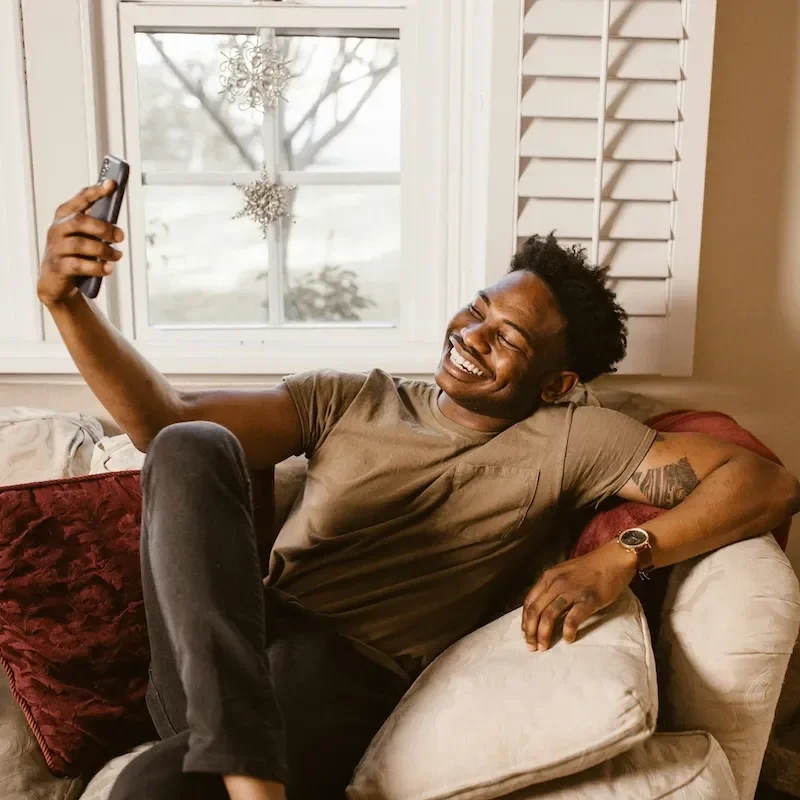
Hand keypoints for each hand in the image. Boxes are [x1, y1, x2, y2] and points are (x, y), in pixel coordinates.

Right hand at [37, 180, 124, 307]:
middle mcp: (57, 229)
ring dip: (104, 250)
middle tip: (120, 237)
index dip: (96, 191)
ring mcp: (56, 248)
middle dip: (103, 228)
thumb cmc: (75, 254)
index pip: (80, 199)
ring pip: (80, 244)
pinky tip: (107, 269)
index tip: (111, 184)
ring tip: (117, 256)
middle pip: (80, 221)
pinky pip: (79, 265)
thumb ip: (97, 227)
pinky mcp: (59, 267)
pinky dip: (96, 267)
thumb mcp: (84, 237)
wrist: (56, 281)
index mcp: (65, 217)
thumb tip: (118, 226)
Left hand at [521, 540, 637, 650]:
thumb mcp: (563, 572)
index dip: (524, 621)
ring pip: (549, 616)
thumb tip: (542, 609)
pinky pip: (572, 619)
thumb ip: (551, 587)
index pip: (529, 602)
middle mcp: (556, 583)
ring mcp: (572, 592)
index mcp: (548, 577)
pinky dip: (567, 632)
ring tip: (544, 647)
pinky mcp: (588, 600)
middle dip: (530, 632)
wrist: (614, 559)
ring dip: (543, 634)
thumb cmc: (590, 567)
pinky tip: (568, 639)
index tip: (525, 635)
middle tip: (532, 647)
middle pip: (535, 611)